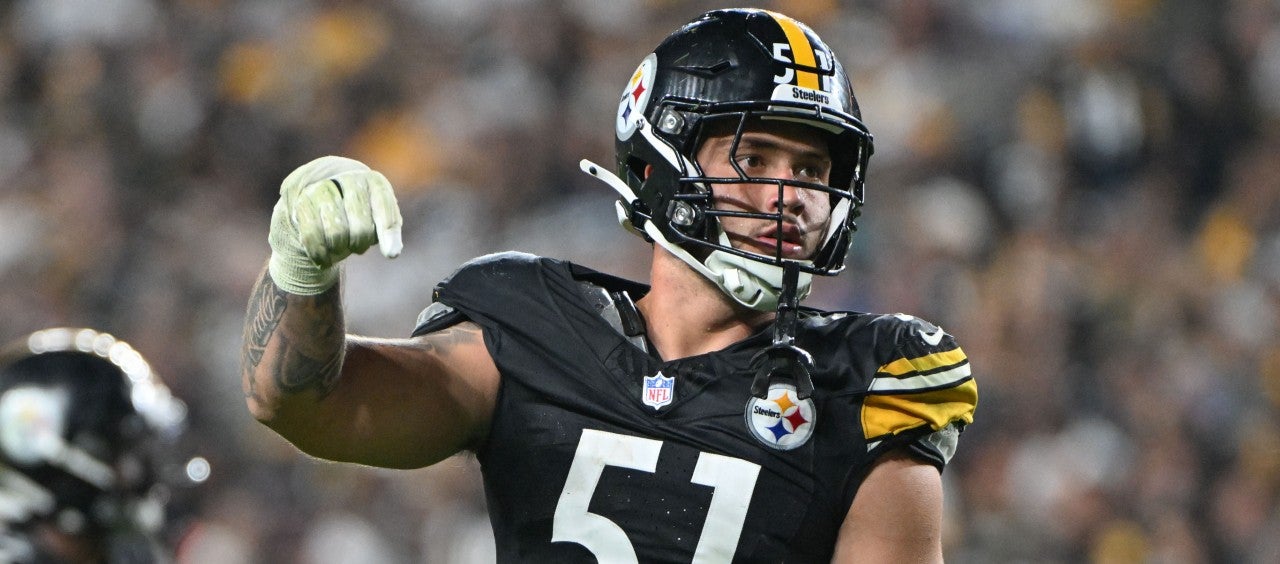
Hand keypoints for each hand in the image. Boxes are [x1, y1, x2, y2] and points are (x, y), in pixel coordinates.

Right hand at [268, 156, 403, 294]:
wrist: (315, 208)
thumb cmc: (354, 217)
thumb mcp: (376, 219)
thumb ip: (387, 232)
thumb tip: (393, 252)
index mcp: (372, 181)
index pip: (383, 204)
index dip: (387, 230)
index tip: (391, 254)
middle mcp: (346, 178)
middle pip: (360, 225)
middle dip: (359, 243)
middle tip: (357, 247)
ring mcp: (320, 188)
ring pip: (337, 232)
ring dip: (339, 249)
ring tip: (339, 249)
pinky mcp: (300, 202)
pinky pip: (312, 235)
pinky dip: (319, 253)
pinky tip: (322, 260)